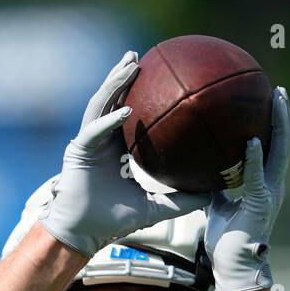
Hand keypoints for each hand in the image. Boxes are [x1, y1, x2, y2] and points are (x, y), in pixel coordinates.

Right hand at [39, 51, 209, 257]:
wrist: (85, 234)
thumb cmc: (113, 222)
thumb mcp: (154, 209)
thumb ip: (180, 201)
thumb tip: (211, 197)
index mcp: (116, 148)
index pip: (127, 114)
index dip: (138, 93)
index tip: (155, 77)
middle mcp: (101, 140)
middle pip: (111, 100)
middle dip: (122, 76)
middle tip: (138, 56)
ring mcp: (88, 142)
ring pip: (100, 105)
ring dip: (114, 84)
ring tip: (130, 66)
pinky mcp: (79, 150)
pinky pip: (95, 129)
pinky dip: (110, 119)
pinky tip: (126, 111)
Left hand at [204, 86, 289, 290]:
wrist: (233, 266)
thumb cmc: (226, 241)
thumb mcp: (218, 206)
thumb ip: (215, 187)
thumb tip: (202, 170)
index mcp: (264, 184)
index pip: (272, 148)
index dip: (273, 125)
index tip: (271, 102)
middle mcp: (272, 185)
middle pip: (282, 143)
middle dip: (282, 116)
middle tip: (279, 91)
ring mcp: (269, 193)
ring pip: (279, 152)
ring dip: (279, 126)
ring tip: (277, 101)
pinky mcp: (259, 203)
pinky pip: (256, 176)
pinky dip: (254, 158)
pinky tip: (250, 140)